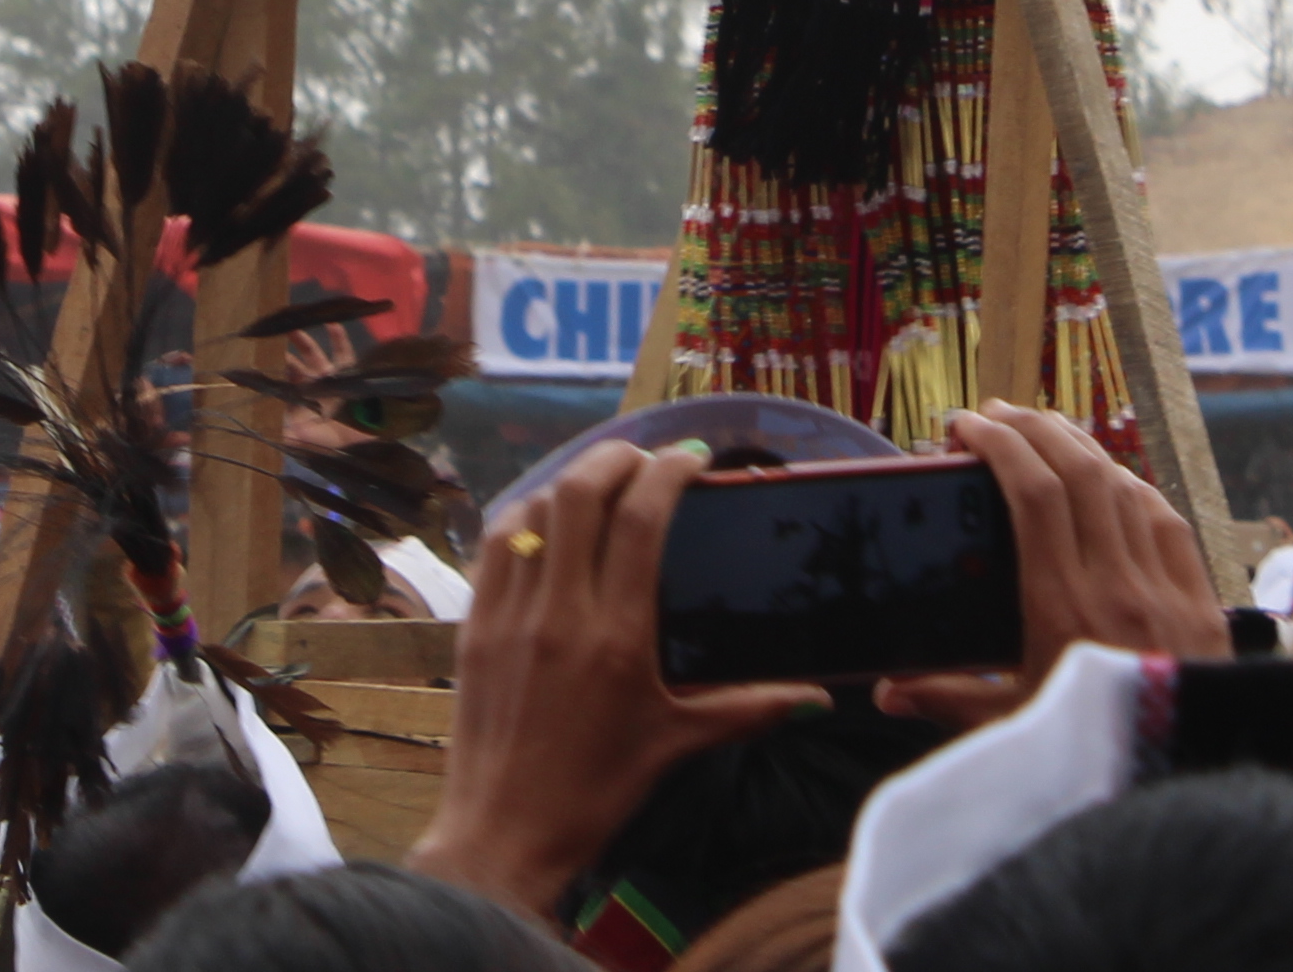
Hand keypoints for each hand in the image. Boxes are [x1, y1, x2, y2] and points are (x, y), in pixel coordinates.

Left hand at [403, 442, 824, 921]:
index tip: (690, 460)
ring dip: (570, 483)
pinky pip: (496, 546)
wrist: (506, 835)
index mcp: (617, 637)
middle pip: (582, 494)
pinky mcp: (474, 625)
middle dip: (617, 459)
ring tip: (600, 484)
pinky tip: (548, 522)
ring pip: (535, 510)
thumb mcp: (677, 744)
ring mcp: (509, 615)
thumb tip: (818, 697)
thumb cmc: (598, 792)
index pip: (641, 520)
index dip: (667, 473)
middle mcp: (560, 613)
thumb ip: (748, 708)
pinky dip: (525, 517)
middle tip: (646, 461)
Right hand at [876, 403, 1233, 729]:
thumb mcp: (1013, 728)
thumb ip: (949, 699)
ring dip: (1079, 447)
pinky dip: (1132, 486)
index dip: (999, 445)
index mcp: (1062, 608)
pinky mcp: (1201, 601)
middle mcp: (1117, 585)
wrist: (1184, 787)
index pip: (1034, 494)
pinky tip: (1110, 477)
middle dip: (1032, 428)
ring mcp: (1165, 589)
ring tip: (1042, 431)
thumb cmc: (1092, 757)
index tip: (965, 425)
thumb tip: (884, 693)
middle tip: (994, 414)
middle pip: (1077, 472)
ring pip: (1123, 486)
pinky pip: (1166, 519)